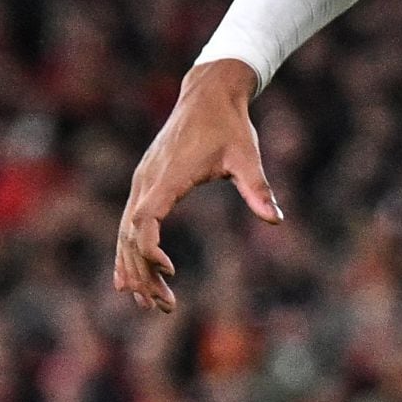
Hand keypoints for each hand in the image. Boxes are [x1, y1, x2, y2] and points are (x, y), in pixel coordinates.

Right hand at [116, 61, 282, 313]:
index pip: (145, 218)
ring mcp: (142, 182)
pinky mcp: (145, 183)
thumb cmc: (229, 126)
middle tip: (164, 306)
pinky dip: (128, 251)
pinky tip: (129, 279)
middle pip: (131, 234)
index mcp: (168, 176)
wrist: (207, 96)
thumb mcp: (247, 155)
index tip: (169, 271)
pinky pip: (129, 222)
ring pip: (126, 232)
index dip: (150, 247)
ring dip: (134, 268)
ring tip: (150, 303)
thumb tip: (275, 219)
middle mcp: (146, 181)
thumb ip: (258, 188)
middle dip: (143, 272)